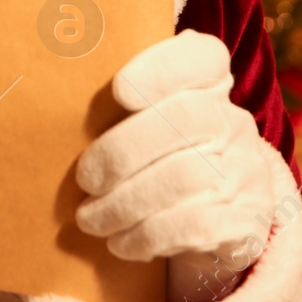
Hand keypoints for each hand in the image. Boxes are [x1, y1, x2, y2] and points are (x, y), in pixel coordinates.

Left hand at [73, 30, 276, 263]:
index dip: (162, 68)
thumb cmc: (156, 157)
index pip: (202, 58)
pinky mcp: (248, 219)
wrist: (214, 220)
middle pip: (187, 120)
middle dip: (123, 152)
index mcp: (209, 84)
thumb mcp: (142, 120)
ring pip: (186, 177)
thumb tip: (53, 87)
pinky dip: (149, 235)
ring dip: (126, 203)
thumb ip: (113, 100)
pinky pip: (196, 225)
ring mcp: (247, 171)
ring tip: (90, 219)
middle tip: (85, 180)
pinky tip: (120, 242)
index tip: (119, 89)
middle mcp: (234, 121)